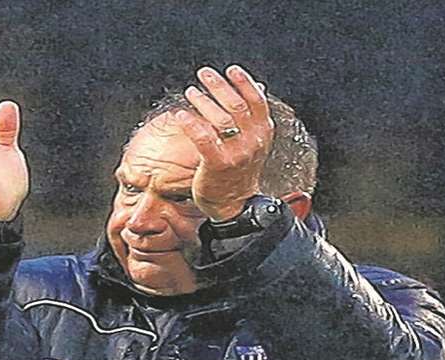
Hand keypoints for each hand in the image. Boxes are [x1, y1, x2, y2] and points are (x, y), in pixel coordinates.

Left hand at [172, 65, 273, 221]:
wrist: (235, 204)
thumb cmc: (239, 171)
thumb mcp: (254, 142)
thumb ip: (254, 118)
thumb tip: (259, 87)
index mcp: (264, 132)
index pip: (256, 100)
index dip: (244, 82)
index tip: (230, 69)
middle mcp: (253, 141)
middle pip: (236, 105)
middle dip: (218, 86)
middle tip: (203, 74)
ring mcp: (236, 153)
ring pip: (220, 119)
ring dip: (203, 101)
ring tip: (191, 91)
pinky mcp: (218, 164)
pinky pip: (203, 138)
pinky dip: (191, 124)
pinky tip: (180, 115)